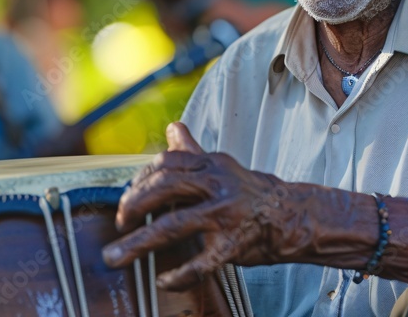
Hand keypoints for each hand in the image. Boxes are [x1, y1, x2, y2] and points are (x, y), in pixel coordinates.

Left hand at [102, 122, 303, 289]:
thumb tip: (172, 127)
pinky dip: (177, 275)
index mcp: (211, 165)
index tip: (127, 196)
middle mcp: (217, 186)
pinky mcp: (232, 245)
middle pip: (164, 188)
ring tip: (115, 257)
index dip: (140, 179)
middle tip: (119, 222)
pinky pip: (199, 263)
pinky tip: (162, 280)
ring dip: (137, 244)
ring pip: (173, 227)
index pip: (166, 163)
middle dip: (132, 205)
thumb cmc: (250, 193)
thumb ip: (192, 151)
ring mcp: (224, 216)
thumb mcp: (222, 166)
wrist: (292, 216)